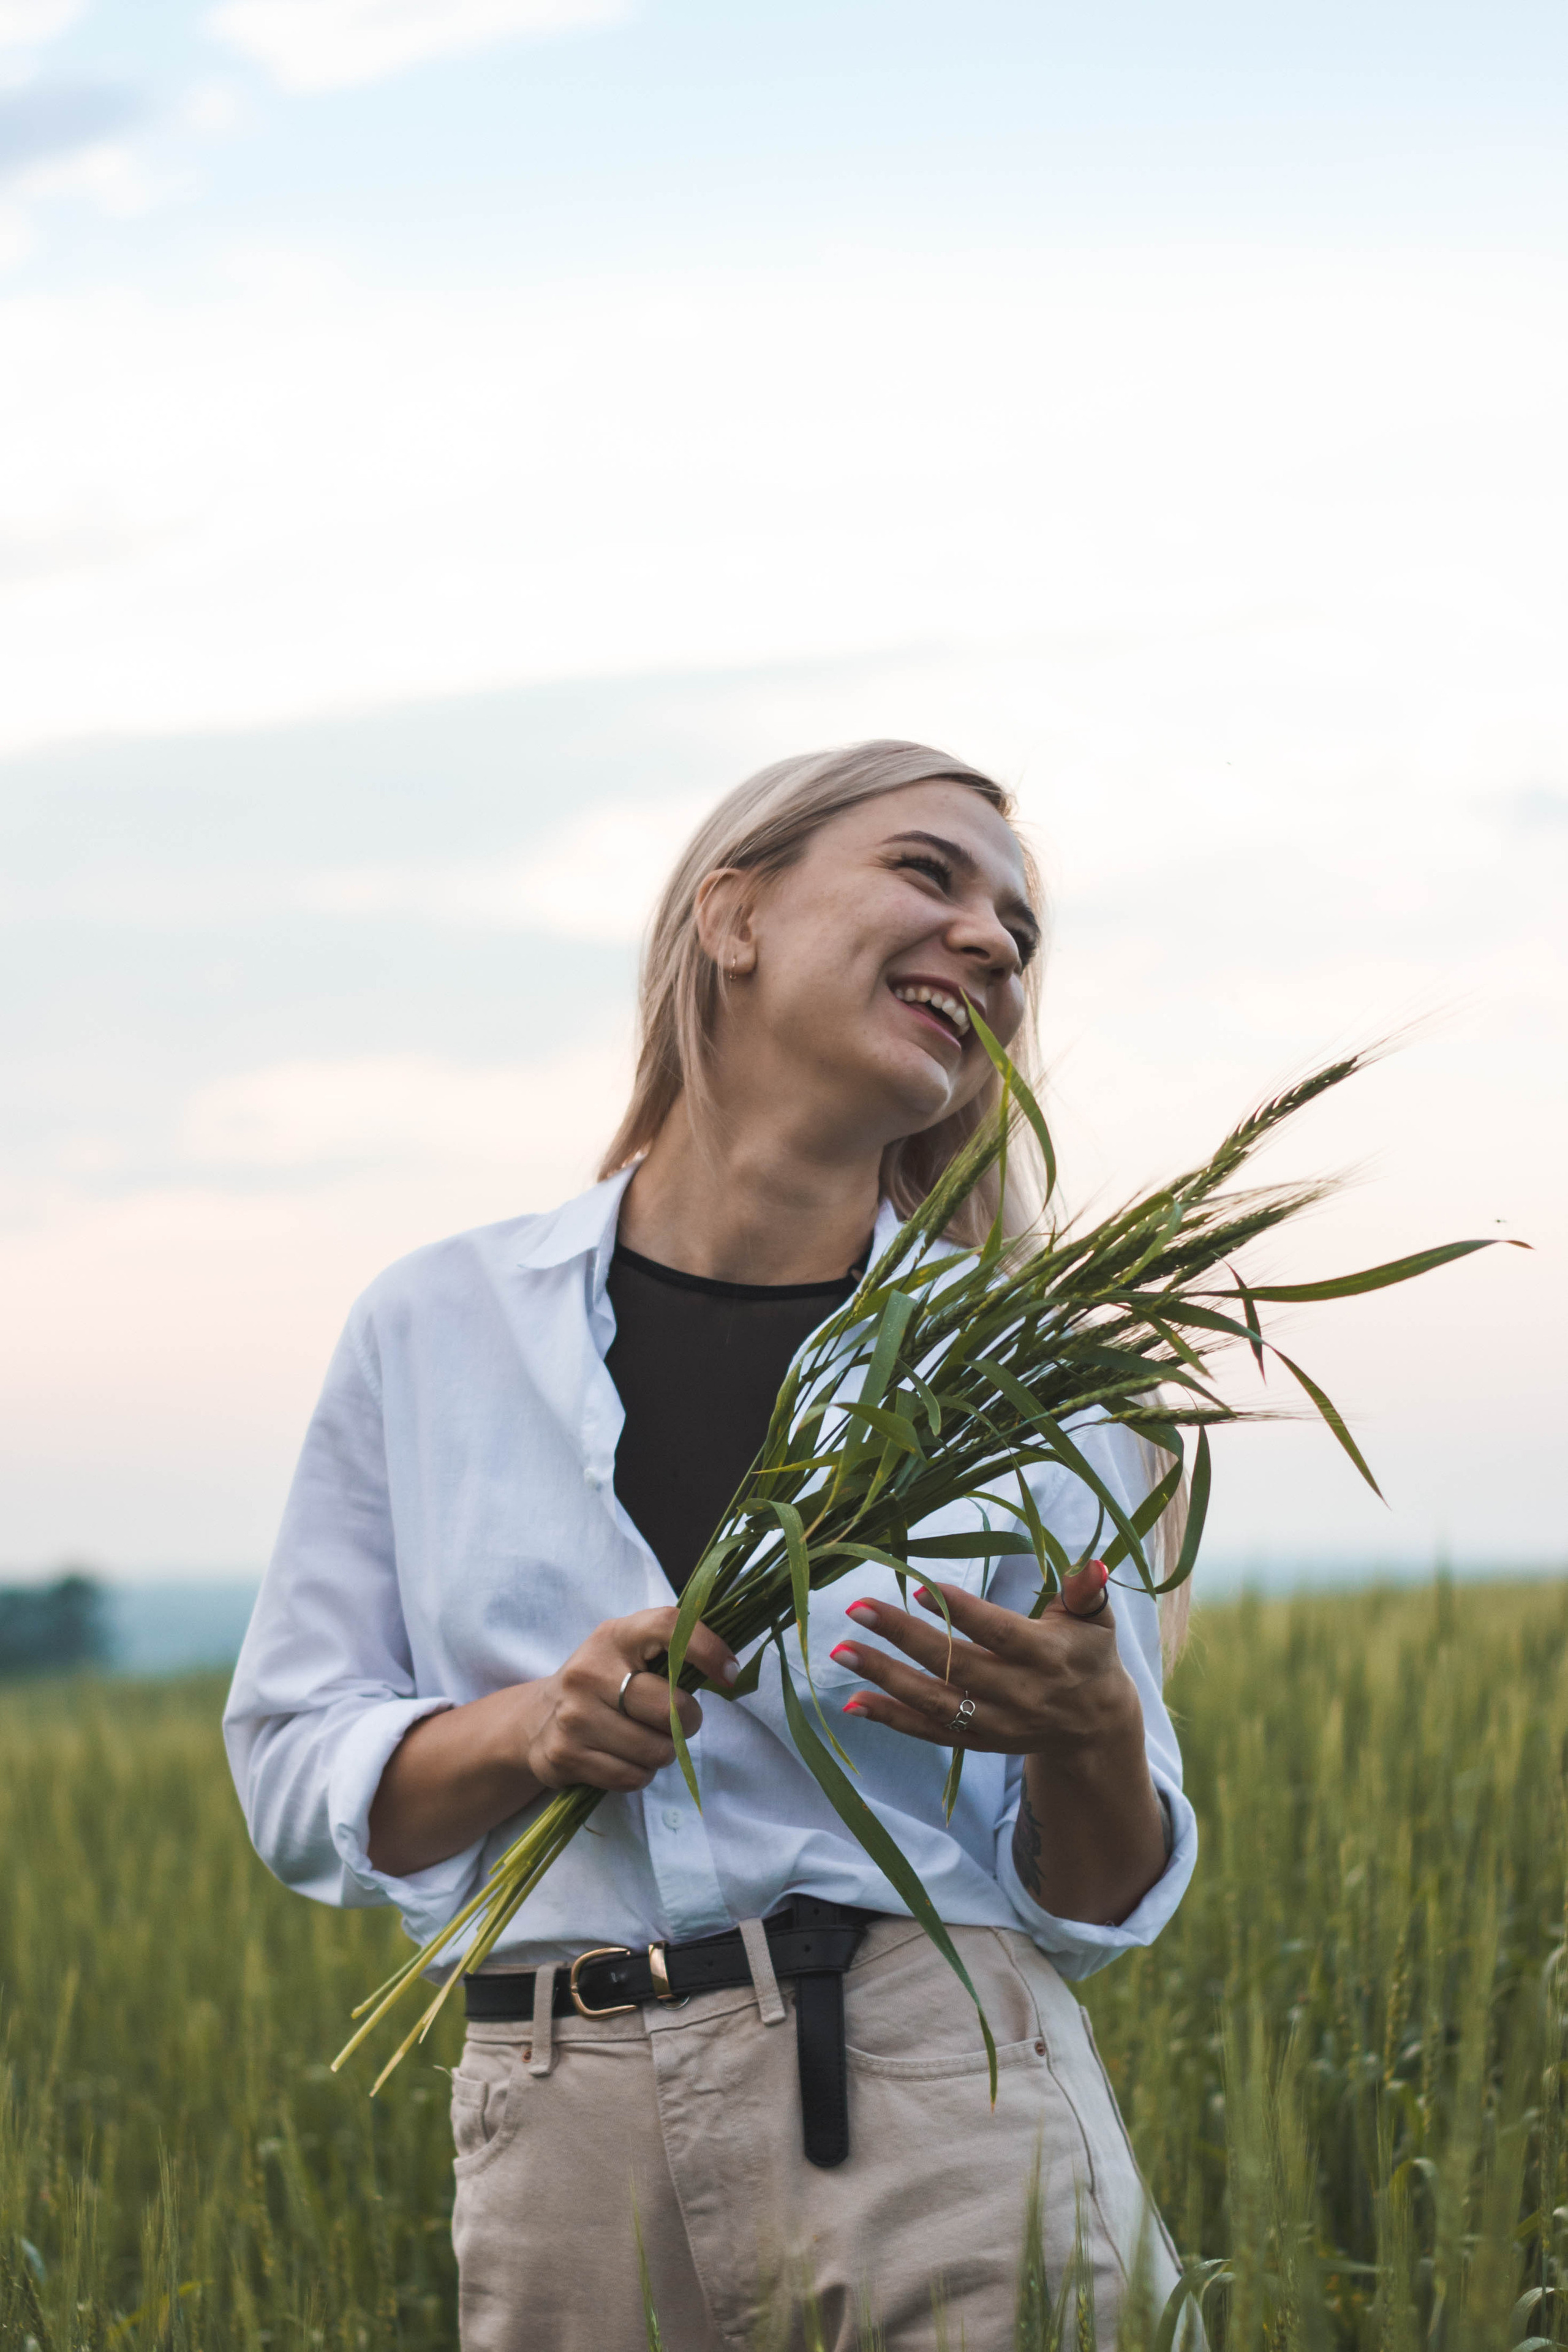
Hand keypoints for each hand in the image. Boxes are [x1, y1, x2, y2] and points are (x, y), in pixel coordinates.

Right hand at [521, 1607, 738, 1793]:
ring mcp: (575, 1715)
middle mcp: (590, 1671)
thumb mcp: (627, 1653)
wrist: (536, 1720)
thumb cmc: (602, 1684)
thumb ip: (669, 1654)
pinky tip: (624, 1758)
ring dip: (663, 1752)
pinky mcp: (566, 1755)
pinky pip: (631, 1777)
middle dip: (688, 1722)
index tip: (729, 1674)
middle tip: (679, 1721)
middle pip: (671, 1707)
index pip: (667, 1626)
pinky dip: (639, 1774)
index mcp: (614, 1636)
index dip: (707, 1648)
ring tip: (645, 1740)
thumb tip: (730, 1670)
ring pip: (656, 1750)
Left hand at [827, 1559, 1139, 1759]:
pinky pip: (928, 1732)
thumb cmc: (1088, 1654)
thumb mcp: (1096, 1620)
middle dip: (902, 1637)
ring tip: (842, 1651)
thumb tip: (1092, 1562)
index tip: (920, 1589)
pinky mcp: (977, 1742)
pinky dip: (890, 1719)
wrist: (1094, 1725)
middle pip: (954, 1666)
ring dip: (884, 1678)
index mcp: (1046, 1656)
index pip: (998, 1634)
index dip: (961, 1613)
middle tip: (857, 1608)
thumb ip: (1086, 1591)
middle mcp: (1018, 1695)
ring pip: (933, 1703)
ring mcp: (994, 1723)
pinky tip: (852, 1702)